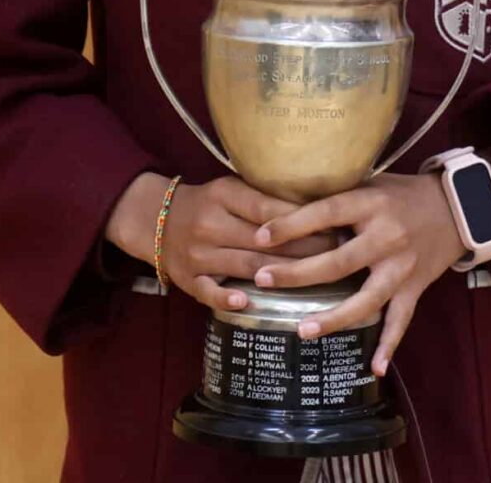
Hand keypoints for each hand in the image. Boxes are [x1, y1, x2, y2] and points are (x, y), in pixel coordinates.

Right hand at [106, 174, 339, 312]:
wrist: (156, 219)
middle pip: (261, 241)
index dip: (300, 221)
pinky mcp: (189, 280)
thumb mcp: (230, 188)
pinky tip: (248, 302)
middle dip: (301, 250)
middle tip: (334, 254)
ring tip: (312, 277)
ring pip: (244, 266)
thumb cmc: (207, 203)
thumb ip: (263, 197)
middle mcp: (209, 225)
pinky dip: (227, 298)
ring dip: (279, 274)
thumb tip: (316, 204)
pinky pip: (210, 292)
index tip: (332, 227)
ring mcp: (198, 255)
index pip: (266, 209)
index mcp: (222, 196)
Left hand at [251, 173, 467, 376]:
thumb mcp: (371, 182)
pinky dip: (389, 345)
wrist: (458, 208)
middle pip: (337, 262)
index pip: (326, 213)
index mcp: (371, 204)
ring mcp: (402, 267)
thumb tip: (287, 203)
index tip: (261, 237)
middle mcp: (386, 237)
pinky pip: (401, 320)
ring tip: (301, 329)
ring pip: (365, 299)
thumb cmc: (403, 193)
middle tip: (262, 280)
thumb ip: (338, 196)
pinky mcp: (415, 287)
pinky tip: (374, 369)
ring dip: (333, 317)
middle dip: (297, 273)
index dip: (292, 225)